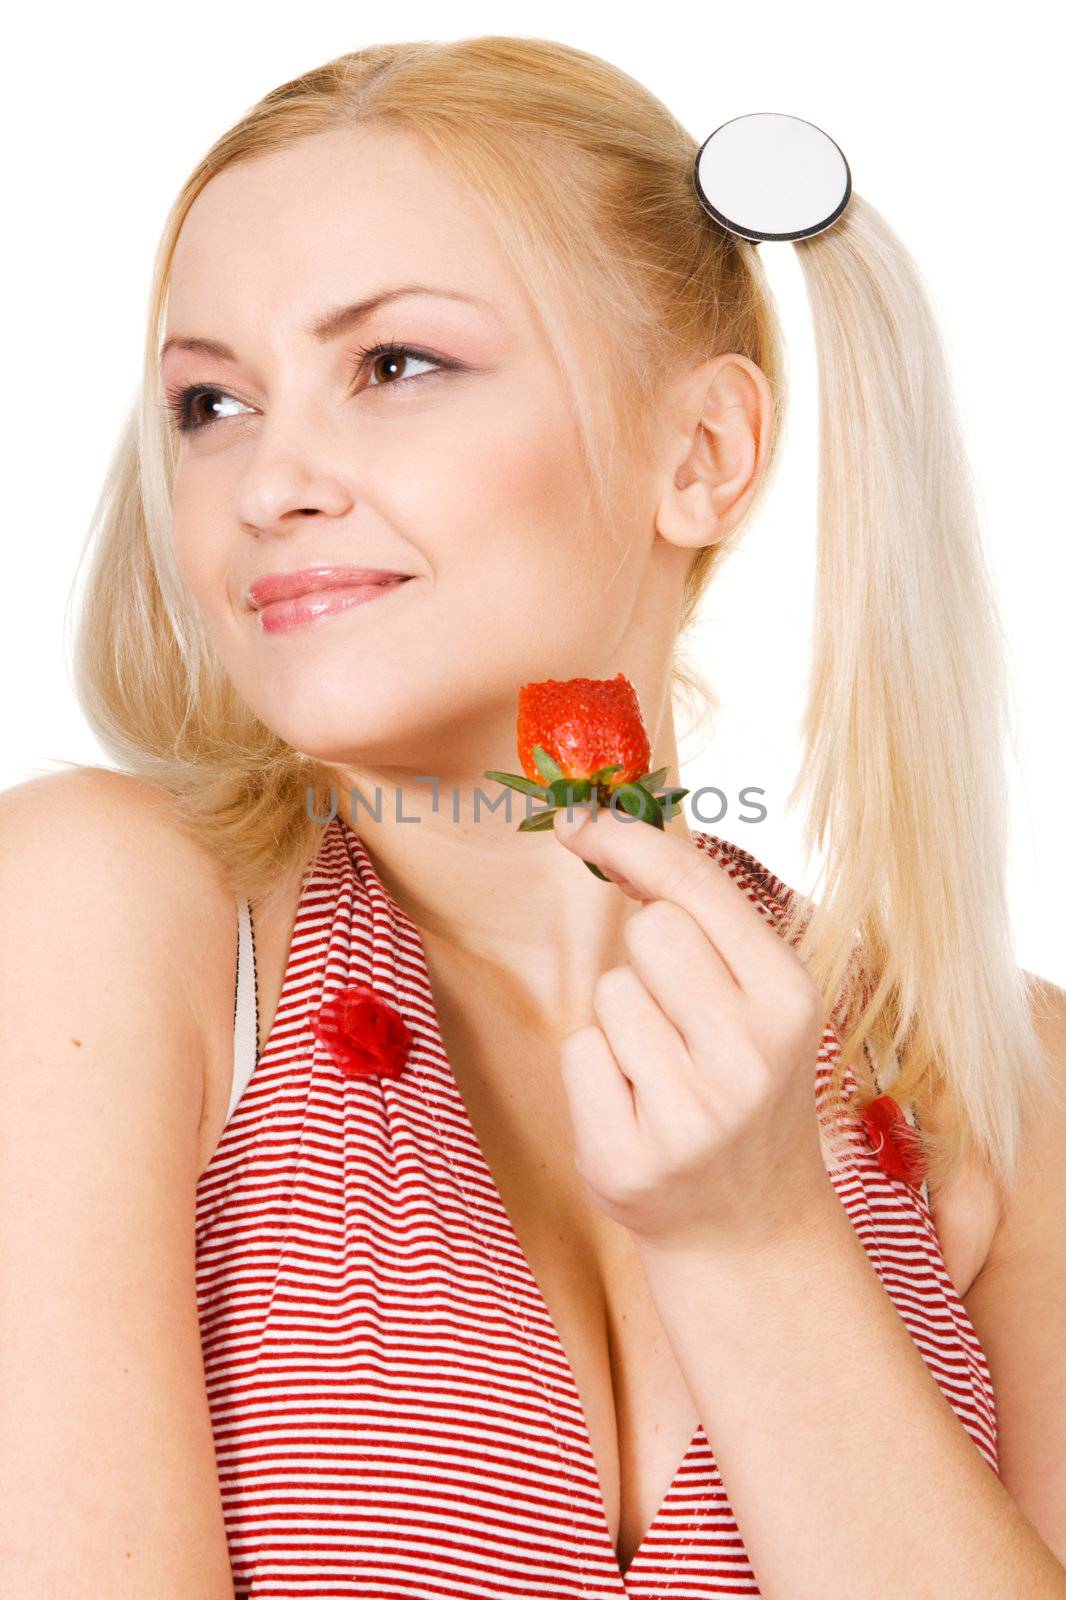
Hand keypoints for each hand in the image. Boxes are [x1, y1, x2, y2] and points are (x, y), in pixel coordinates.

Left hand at [551, 805, 836, 1258]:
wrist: (749, 1224)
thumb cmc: (741, 1084)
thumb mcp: (758, 1000)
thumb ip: (705, 920)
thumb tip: (607, 829)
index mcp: (790, 999)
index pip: (699, 887)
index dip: (631, 840)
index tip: (580, 820)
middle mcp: (751, 1057)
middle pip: (649, 932)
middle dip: (646, 958)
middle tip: (677, 1015)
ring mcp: (691, 1117)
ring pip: (608, 996)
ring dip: (622, 1024)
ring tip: (664, 1074)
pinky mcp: (630, 1162)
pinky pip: (578, 1055)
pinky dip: (596, 1073)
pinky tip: (637, 1111)